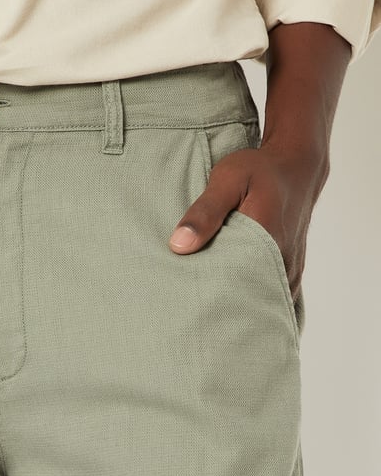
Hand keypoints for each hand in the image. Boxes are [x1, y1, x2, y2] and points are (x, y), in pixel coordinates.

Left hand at [168, 139, 329, 303]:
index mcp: (265, 243)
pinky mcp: (290, 271)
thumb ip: (205, 212)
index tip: (188, 303)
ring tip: (209, 304)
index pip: (232, 286)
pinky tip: (232, 295)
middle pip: (245, 299)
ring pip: (259, 299)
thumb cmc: (259, 169)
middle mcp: (282, 262)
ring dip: (237, 302)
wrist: (297, 165)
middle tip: (192, 309)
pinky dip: (251, 297)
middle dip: (220, 305)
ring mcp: (289, 270)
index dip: (209, 297)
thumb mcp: (227, 180)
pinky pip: (269, 294)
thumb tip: (179, 245)